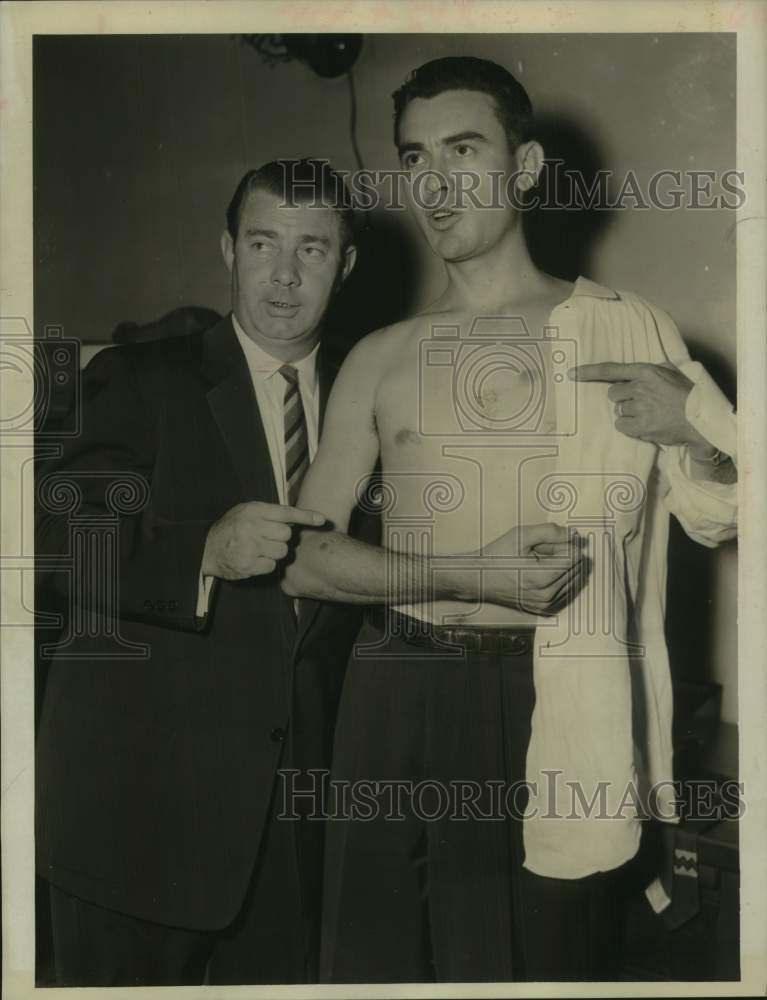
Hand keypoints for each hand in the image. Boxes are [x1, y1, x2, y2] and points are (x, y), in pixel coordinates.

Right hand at [202, 502, 325, 579]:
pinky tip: (256, 559)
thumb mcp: (246, 512)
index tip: (322, 520)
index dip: (306, 516)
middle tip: (269, 538)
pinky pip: (272, 566)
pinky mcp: (248, 564)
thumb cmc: (232, 527)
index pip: (286, 513)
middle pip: (286, 535)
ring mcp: (250, 546)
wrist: (207, 548)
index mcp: (254, 511)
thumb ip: (269, 513)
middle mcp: (252, 527)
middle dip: (282, 538)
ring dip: (275, 552)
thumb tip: (297, 516)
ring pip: (281, 551)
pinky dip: (267, 565)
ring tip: (261, 549)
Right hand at [479, 522, 589, 615]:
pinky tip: (543, 573)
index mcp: (541, 578)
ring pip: (574, 581)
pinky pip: (566, 592)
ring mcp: (545, 605)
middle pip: (576, 569)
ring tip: (541, 561)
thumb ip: (550, 532)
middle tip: (545, 550)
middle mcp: (546, 595)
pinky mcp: (544, 610)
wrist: (479, 578)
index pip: (575, 558)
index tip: (558, 538)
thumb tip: (574, 534)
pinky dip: (561, 580)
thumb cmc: (498, 556)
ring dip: (564, 568)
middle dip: (566, 556)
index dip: (569, 544)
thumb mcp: (521, 536)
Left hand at [568, 361, 715, 454]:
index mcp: (646, 371)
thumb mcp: (672, 372)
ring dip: (630, 414)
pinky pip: (622, 426)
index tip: (571, 374)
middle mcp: (640, 387)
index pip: (610, 370)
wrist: (700, 420)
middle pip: (613, 394)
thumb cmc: (687, 395)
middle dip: (623, 399)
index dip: (588, 372)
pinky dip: (630, 427)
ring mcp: (639, 407)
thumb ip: (652, 370)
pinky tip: (645, 425)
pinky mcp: (640, 426)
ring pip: (619, 411)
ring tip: (650, 415)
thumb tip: (635, 373)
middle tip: (641, 404)